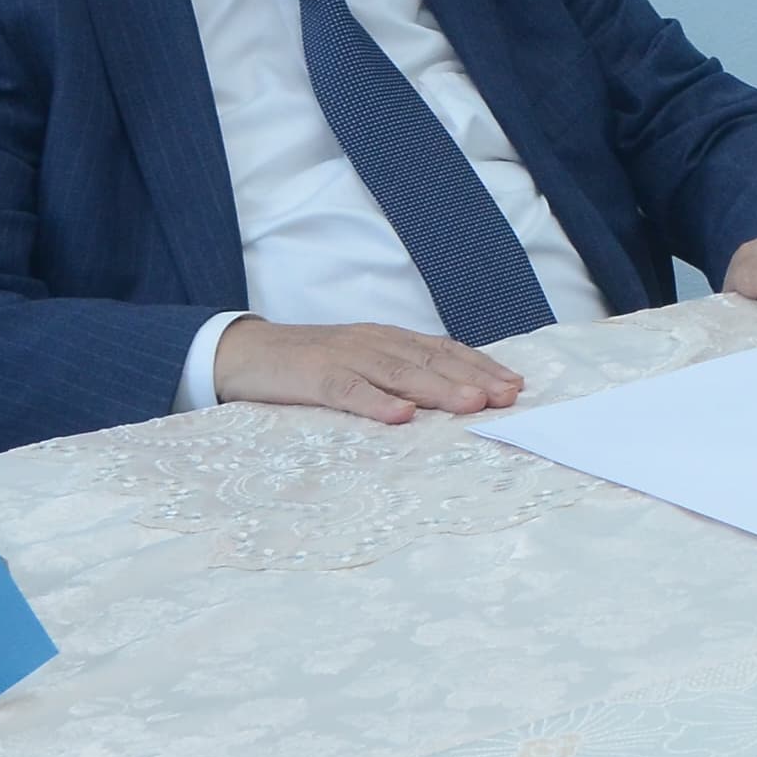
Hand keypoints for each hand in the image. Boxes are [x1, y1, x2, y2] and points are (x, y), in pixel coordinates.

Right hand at [214, 316, 524, 424]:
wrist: (242, 352)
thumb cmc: (308, 364)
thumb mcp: (360, 363)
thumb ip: (398, 375)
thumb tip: (450, 396)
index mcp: (387, 340)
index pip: (443, 350)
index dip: (480, 366)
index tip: (515, 385)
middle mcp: (373, 343)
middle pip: (431, 360)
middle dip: (474, 378)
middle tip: (509, 396)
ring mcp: (344, 358)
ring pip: (399, 373)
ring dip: (439, 389)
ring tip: (473, 404)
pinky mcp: (314, 377)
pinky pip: (349, 390)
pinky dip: (377, 403)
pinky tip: (401, 417)